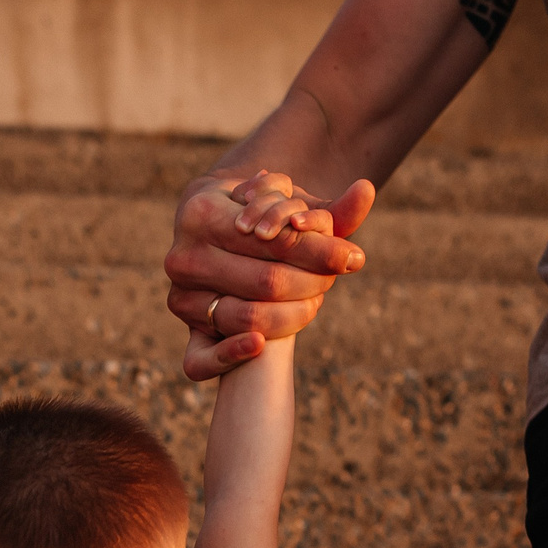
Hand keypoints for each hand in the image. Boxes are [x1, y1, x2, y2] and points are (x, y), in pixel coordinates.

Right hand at [165, 169, 375, 381]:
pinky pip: (202, 358)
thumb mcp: (288, 203)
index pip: (276, 240)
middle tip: (334, 279)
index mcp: (203, 214)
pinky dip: (233, 354)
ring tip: (315, 300)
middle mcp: (184, 256)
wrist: (209, 235)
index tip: (353, 258)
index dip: (319, 252)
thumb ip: (330, 207)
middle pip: (268, 281)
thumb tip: (367, 190)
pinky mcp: (185, 329)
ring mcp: (180, 296)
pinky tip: (262, 345)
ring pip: (249, 318)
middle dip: (312, 282)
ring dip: (295, 316)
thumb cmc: (259, 217)